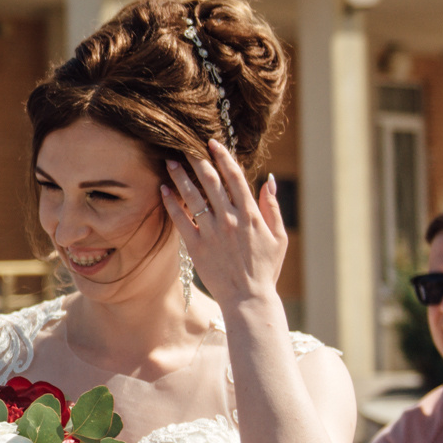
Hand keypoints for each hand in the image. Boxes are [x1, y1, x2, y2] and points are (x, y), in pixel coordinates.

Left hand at [164, 140, 286, 307]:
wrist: (249, 299)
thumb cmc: (266, 269)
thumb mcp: (279, 237)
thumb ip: (273, 207)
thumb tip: (269, 179)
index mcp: (251, 215)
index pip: (235, 178)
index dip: (223, 157)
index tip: (212, 143)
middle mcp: (230, 220)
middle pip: (211, 182)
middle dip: (198, 160)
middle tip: (185, 145)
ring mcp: (212, 233)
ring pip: (193, 197)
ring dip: (180, 177)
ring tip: (170, 162)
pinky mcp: (197, 247)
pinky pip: (181, 220)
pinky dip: (171, 203)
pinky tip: (163, 190)